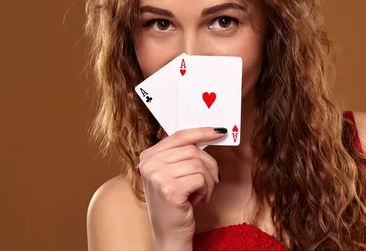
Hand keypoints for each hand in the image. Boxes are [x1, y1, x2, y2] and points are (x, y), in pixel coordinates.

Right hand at [137, 127, 225, 248]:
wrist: (169, 234)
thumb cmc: (174, 204)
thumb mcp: (173, 174)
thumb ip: (182, 154)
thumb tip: (208, 134)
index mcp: (148, 156)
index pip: (178, 136)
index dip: (201, 132)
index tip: (218, 132)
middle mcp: (149, 164)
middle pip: (192, 149)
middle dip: (209, 165)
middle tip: (212, 180)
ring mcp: (157, 176)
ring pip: (199, 164)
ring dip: (208, 181)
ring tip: (201, 193)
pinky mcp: (170, 189)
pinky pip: (200, 178)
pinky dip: (205, 190)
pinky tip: (197, 200)